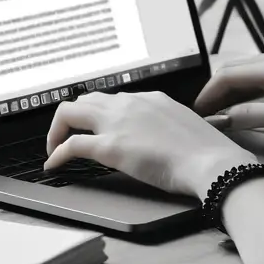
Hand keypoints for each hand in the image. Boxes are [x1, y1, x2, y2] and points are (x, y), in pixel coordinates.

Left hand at [43, 90, 256, 199]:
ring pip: (70, 112)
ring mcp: (118, 123)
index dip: (97, 113)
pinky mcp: (111, 146)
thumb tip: (157, 135)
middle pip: (85, 99)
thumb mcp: (182, 124)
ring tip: (56, 148)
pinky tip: (54, 165)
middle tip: (67, 137)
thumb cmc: (204, 149)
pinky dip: (56, 154)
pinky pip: (71, 145)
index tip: (93, 127)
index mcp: (150, 98)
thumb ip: (164, 123)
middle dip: (71, 117)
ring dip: (58, 130)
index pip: (112, 98)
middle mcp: (130, 103)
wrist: (210, 160)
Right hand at [193, 54, 263, 145]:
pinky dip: (244, 92)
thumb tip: (223, 118)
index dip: (207, 94)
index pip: (228, 74)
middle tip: (199, 115)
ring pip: (246, 74)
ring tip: (214, 114)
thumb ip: (255, 116)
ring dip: (228, 92)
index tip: (195, 114)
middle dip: (214, 90)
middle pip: (234, 69)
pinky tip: (240, 108)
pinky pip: (260, 79)